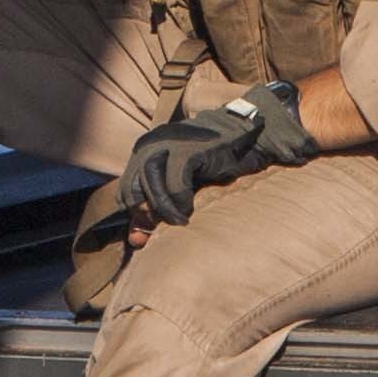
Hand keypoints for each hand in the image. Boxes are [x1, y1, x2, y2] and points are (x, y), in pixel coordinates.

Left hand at [116, 75, 316, 230]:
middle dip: (143, 214)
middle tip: (160, 230)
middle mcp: (153, 144)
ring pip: (150, 184)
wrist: (252, 136)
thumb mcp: (184, 185)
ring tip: (178, 222)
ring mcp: (170, 144)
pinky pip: (174, 183)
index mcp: (147, 149)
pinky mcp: (189, 150)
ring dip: (161, 209)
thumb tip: (136, 240)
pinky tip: (187, 213)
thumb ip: (159, 207)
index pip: (125, 187)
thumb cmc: (219, 162)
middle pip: (131, 187)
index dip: (133, 214)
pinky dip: (178, 202)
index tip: (142, 237)